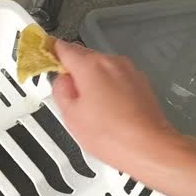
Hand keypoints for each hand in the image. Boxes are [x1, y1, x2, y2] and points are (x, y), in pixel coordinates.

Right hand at [52, 40, 180, 171]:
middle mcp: (112, 62)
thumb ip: (60, 90)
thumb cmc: (113, 135)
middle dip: (74, 74)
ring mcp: (130, 72)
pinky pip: (118, 81)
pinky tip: (108, 114)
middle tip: (69, 97)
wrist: (148, 147)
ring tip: (92, 112)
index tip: (46, 58)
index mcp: (91, 65)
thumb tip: (61, 82)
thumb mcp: (70, 116)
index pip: (63, 48)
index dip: (51, 53)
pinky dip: (110, 91)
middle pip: (85, 58)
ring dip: (93, 83)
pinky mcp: (141, 84)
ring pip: (103, 70)